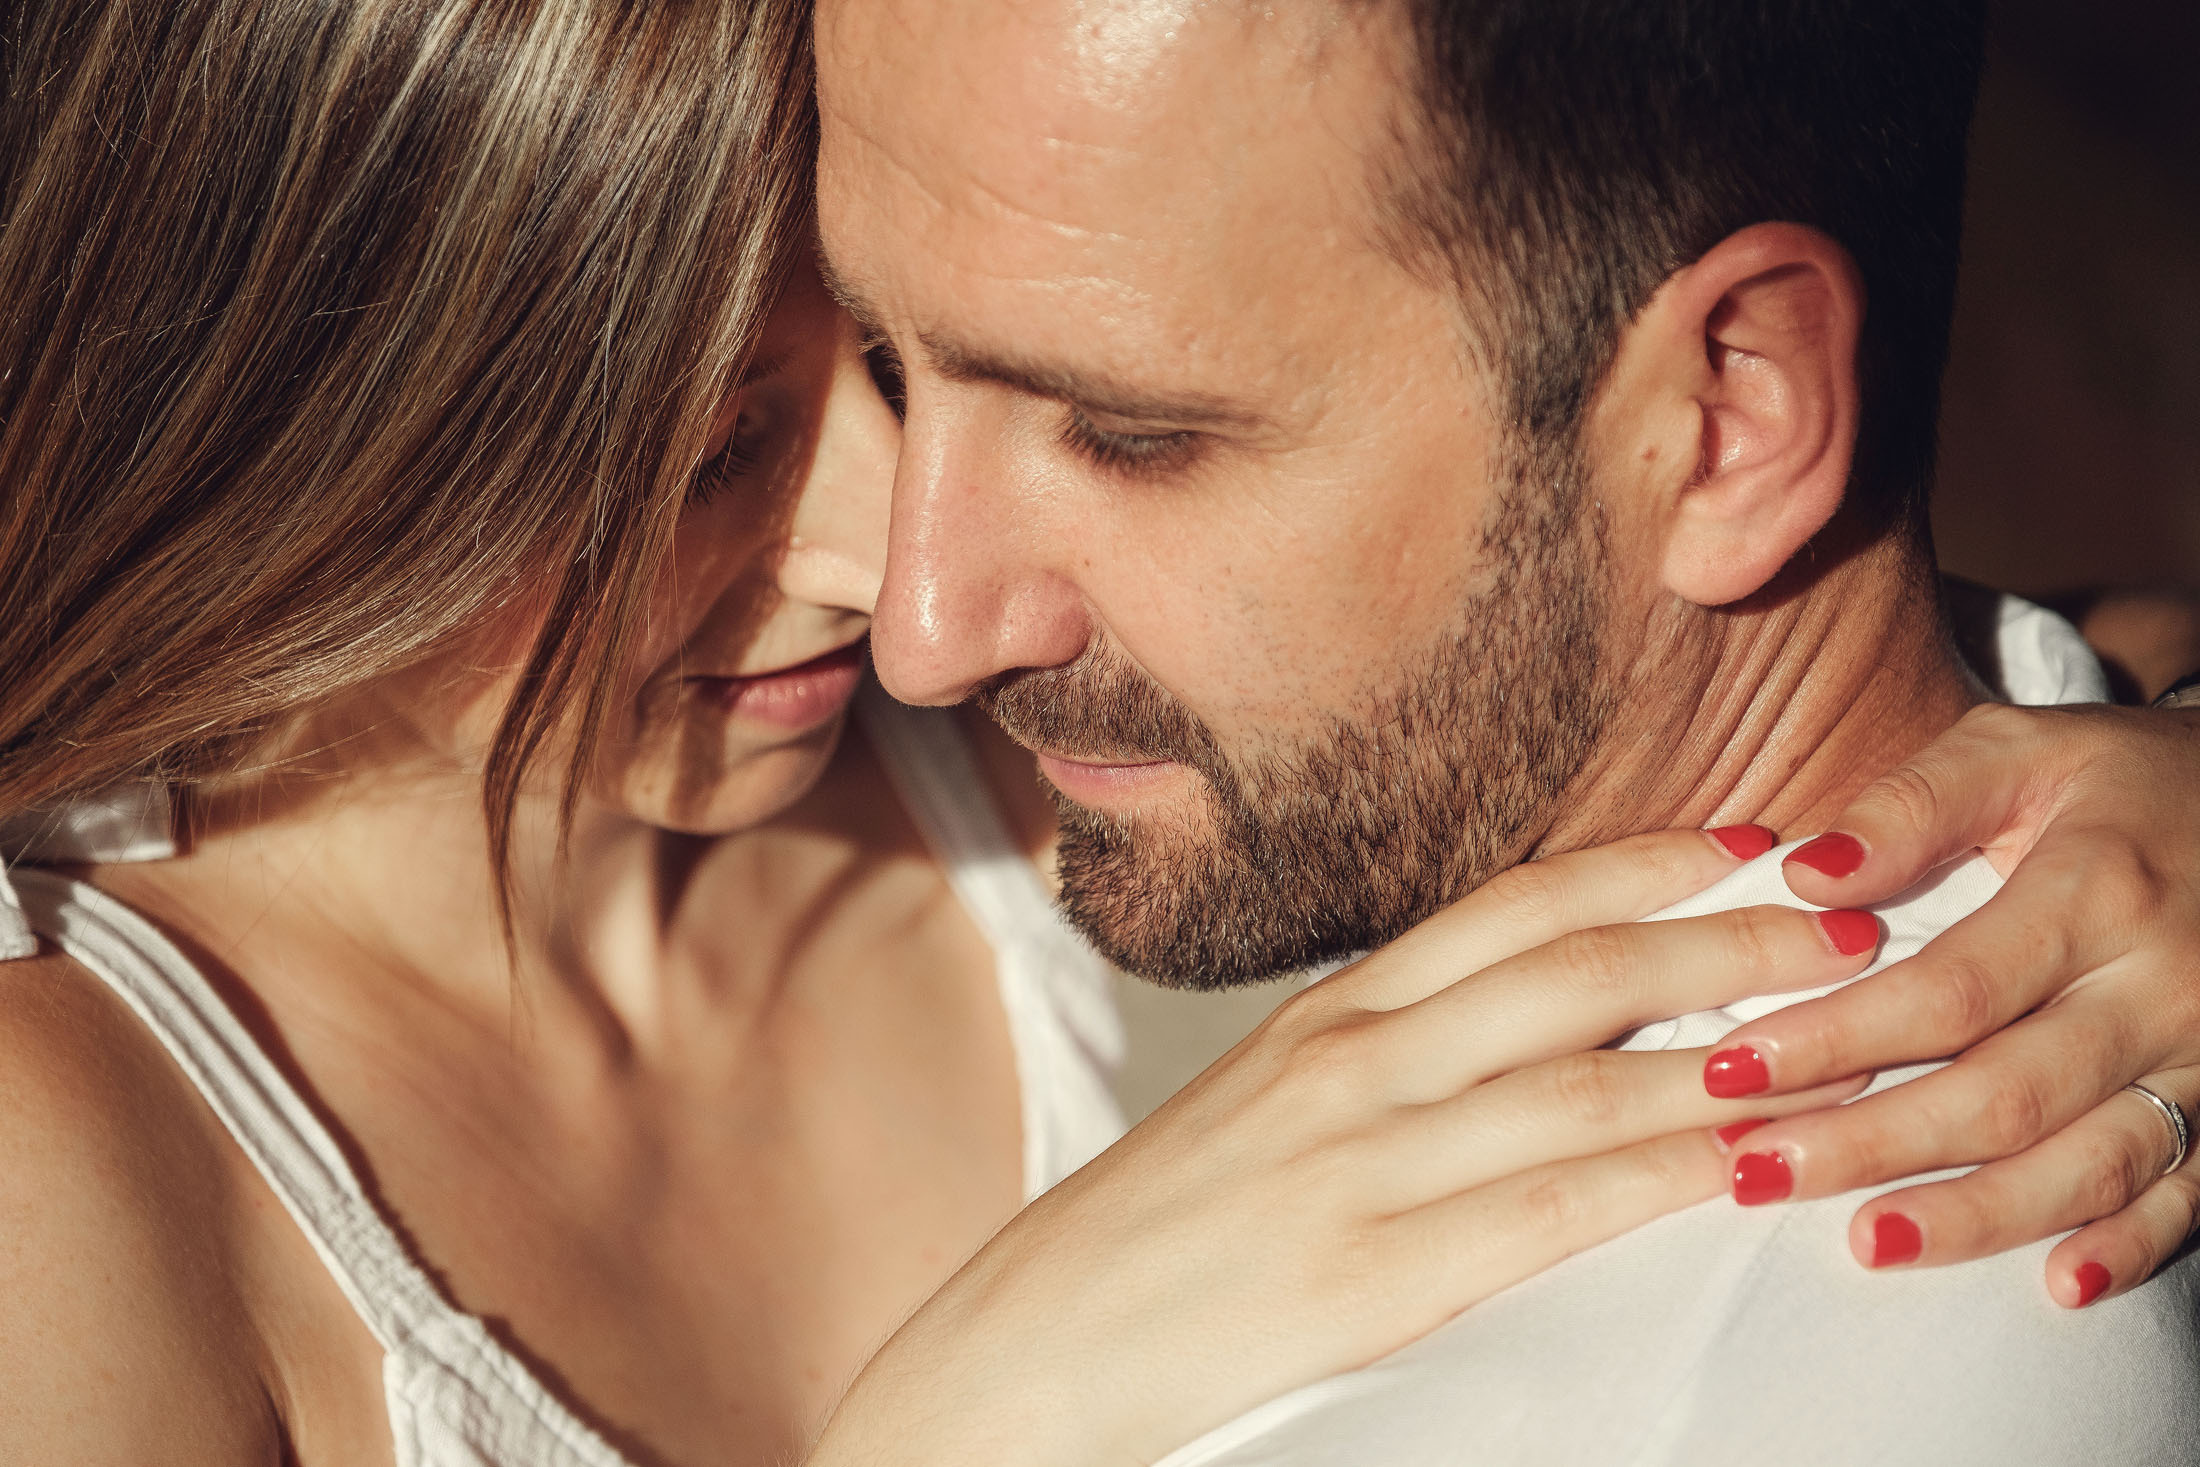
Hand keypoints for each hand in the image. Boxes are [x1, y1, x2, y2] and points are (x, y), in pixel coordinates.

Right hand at [807, 829, 1872, 1466]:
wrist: (1020, 1361)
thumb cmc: (1154, 1246)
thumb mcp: (1264, 1116)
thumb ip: (1382, 1065)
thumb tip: (1511, 1037)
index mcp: (1330, 1019)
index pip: (1515, 906)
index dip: (1648, 865)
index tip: (1758, 846)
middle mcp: (1351, 1062)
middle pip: (1572, 963)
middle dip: (1729, 934)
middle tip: (1854, 914)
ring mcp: (1357, 1162)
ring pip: (1582, 1068)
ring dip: (1733, 1042)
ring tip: (1850, 1028)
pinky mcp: (1366, 1271)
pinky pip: (1549, 1203)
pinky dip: (1662, 1169)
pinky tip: (1746, 1159)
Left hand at [1690, 701, 2199, 1305]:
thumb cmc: (2114, 778)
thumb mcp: (2016, 748)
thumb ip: (1910, 804)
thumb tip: (1803, 874)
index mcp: (2098, 890)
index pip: (1948, 990)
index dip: (1835, 1038)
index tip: (1730, 1069)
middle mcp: (2162, 986)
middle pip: (2005, 1092)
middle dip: (1872, 1144)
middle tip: (1755, 1173)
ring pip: (2091, 1161)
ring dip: (1976, 1215)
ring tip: (1866, 1242)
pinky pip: (2189, 1192)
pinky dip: (2130, 1246)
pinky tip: (2057, 1285)